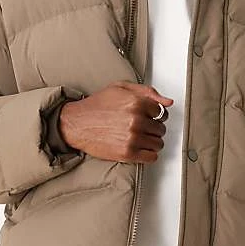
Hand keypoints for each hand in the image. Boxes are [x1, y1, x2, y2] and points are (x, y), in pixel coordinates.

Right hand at [58, 80, 172, 162]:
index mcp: (136, 102)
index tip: (149, 117)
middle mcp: (136, 120)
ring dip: (151, 142)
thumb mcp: (120, 88)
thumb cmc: (96, 106)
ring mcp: (132, 137)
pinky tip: (139, 148)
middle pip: (161, 128)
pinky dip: (148, 154)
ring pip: (158, 143)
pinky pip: (151, 157)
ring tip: (139, 138)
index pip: (162, 112)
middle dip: (153, 128)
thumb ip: (147, 91)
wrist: (76, 124)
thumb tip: (168, 102)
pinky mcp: (127, 153)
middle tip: (141, 128)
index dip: (155, 115)